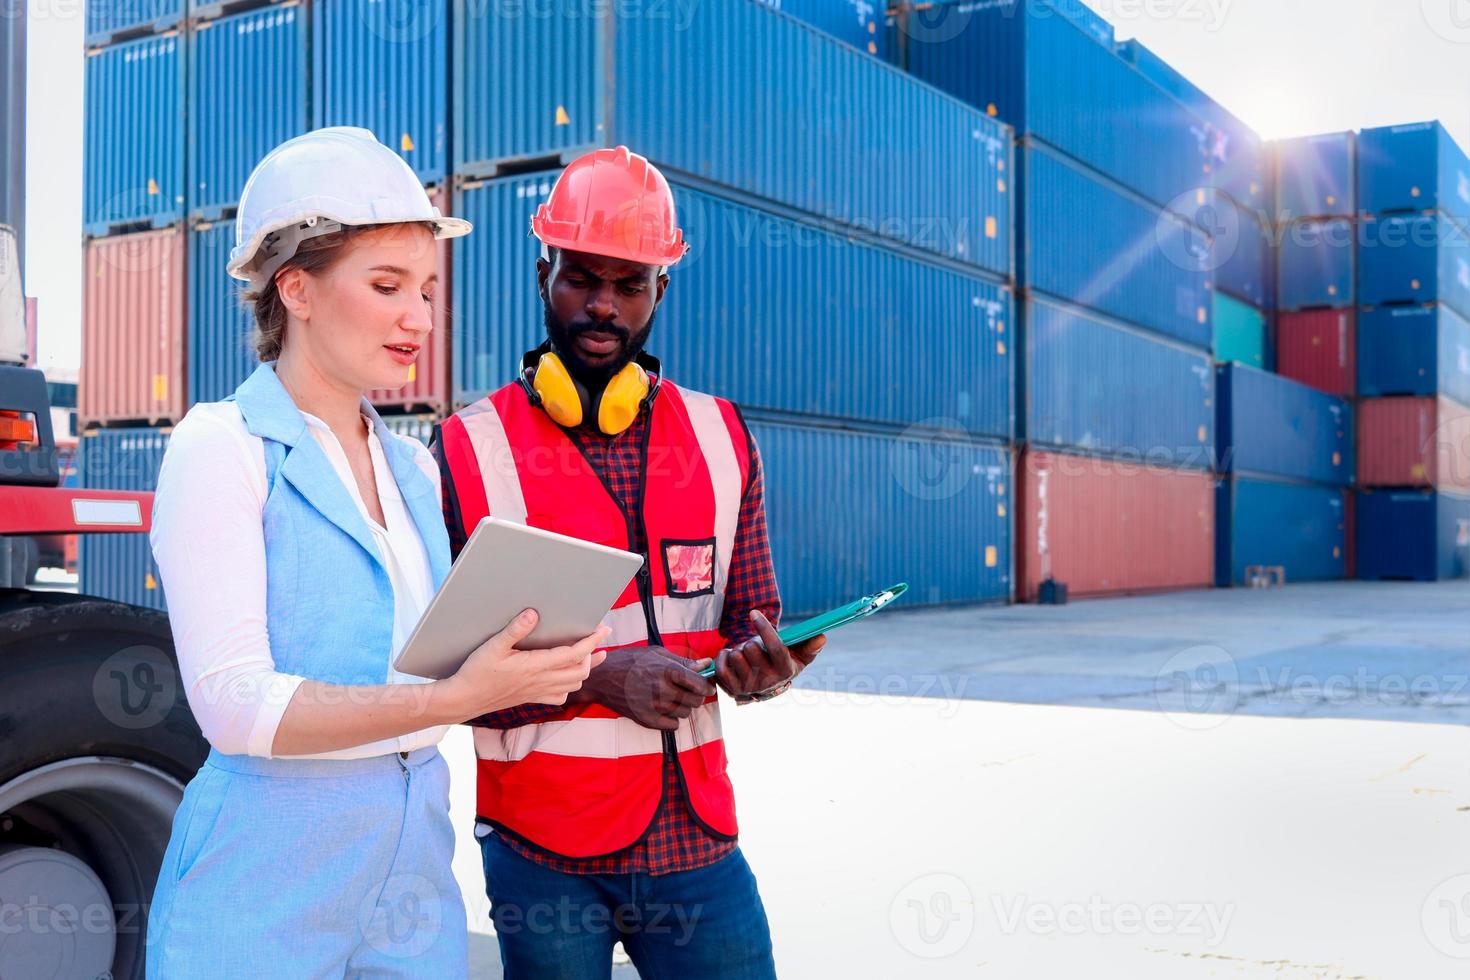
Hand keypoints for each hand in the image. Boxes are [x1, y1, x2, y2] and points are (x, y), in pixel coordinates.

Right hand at [440, 609, 608, 718]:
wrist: (464, 699)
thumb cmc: (476, 672)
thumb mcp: (493, 646)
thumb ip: (515, 630)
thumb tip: (533, 613)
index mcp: (536, 666)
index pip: (574, 653)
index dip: (592, 641)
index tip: (603, 629)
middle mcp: (542, 681)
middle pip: (580, 671)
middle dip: (593, 654)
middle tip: (599, 638)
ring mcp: (538, 692)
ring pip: (573, 684)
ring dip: (585, 670)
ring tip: (591, 656)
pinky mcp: (531, 698)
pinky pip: (559, 697)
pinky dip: (569, 687)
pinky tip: (566, 678)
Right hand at [577, 645, 715, 730]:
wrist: (603, 678)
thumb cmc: (630, 661)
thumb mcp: (656, 653)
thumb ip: (683, 661)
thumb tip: (706, 663)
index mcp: (666, 670)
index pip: (698, 683)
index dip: (707, 686)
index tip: (707, 686)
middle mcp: (661, 690)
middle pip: (695, 700)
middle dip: (697, 696)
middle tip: (689, 691)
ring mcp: (653, 707)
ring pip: (684, 713)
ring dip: (684, 706)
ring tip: (673, 697)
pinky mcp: (646, 720)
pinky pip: (672, 725)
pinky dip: (673, 719)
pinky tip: (664, 708)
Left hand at [713, 609, 824, 697]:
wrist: (766, 686)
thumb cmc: (784, 663)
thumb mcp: (800, 656)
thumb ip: (811, 646)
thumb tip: (822, 636)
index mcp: (785, 671)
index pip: (774, 648)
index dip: (764, 628)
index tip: (754, 612)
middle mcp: (766, 682)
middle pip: (751, 649)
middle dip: (751, 640)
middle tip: (754, 644)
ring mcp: (748, 687)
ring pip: (736, 655)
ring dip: (737, 649)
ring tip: (744, 654)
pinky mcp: (731, 689)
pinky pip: (721, 666)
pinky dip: (723, 657)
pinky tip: (731, 657)